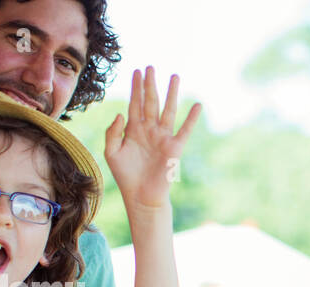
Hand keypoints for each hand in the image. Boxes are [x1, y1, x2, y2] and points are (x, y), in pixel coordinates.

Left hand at [105, 67, 200, 215]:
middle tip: (151, 67)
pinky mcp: (174, 148)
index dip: (135, 88)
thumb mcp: (112, 153)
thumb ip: (113, 132)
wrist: (141, 197)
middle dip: (150, 85)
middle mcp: (149, 130)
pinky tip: (197, 106)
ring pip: (167, 110)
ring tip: (174, 76)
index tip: (136, 71)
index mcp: (133, 130)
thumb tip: (121, 114)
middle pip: (150, 102)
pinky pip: (184, 130)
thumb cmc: (125, 176)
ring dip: (171, 94)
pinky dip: (191, 118)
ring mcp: (163, 138)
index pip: (134, 104)